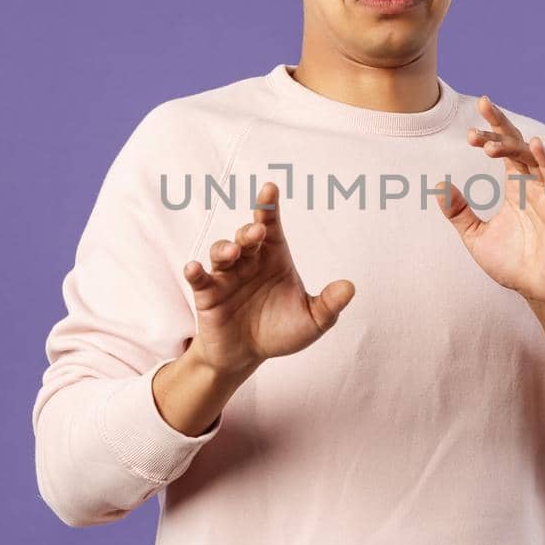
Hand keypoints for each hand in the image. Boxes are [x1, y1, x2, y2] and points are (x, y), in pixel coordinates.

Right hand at [182, 181, 355, 376]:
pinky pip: (199, 279)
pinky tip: (194, 268)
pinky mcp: (207, 295)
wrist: (247, 356)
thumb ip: (329, 305)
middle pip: (247, 237)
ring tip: (233, 253)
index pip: (272, 226)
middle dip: (250, 230)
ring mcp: (226, 276)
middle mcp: (249, 261)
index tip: (270, 188)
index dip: (269, 207)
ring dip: (225, 248)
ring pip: (221, 252)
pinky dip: (194, 271)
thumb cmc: (280, 331)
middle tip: (258, 230)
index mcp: (274, 258)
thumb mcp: (311, 321)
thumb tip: (350, 287)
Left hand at [435, 95, 544, 307]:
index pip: (505, 149)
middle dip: (499, 130)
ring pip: (533, 159)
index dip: (492, 132)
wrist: (538, 292)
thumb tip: (438, 186)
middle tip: (477, 119)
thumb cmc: (512, 264)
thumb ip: (458, 212)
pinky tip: (535, 147)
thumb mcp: (475, 237)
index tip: (471, 123)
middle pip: (518, 146)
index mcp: (516, 187)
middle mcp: (533, 186)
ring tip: (489, 143)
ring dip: (512, 147)